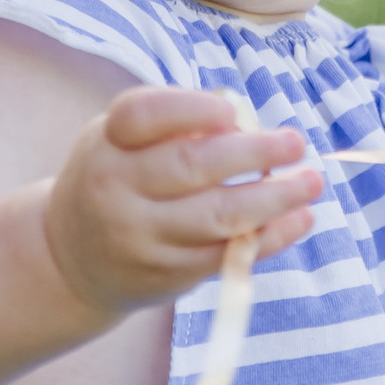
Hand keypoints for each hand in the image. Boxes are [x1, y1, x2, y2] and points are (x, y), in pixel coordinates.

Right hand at [41, 86, 320, 323]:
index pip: (144, 115)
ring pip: (217, 216)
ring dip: (275, 198)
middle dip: (253, 152)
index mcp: (107, 143)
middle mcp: (116, 189)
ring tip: (312, 181)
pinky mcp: (165, 275)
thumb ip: (172, 122)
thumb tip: (243, 118)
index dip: (192, 110)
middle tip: (295, 142)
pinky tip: (300, 218)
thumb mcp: (121, 140)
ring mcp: (141, 237)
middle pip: (191, 166)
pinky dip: (271, 237)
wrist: (72, 259)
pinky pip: (226, 255)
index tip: (233, 112)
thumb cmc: (116, 179)